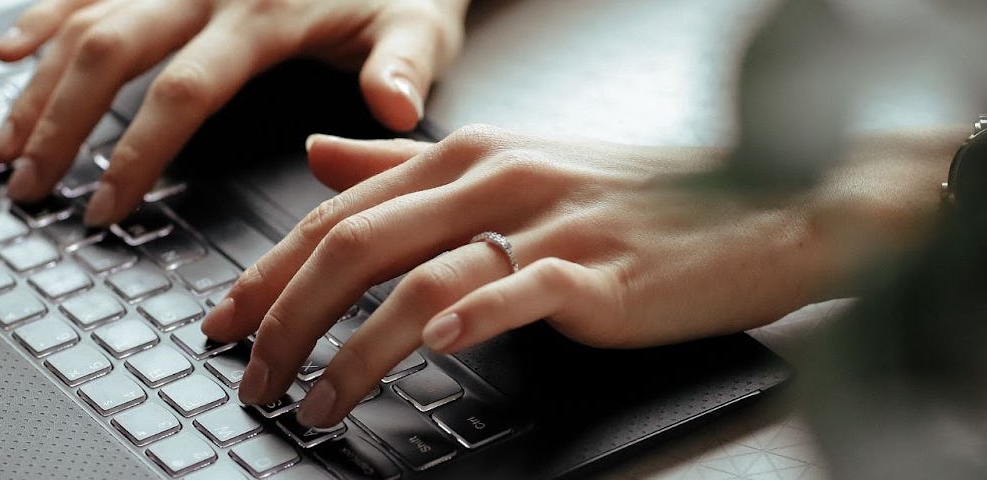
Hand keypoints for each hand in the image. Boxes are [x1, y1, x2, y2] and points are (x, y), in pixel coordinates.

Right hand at [0, 0, 468, 224]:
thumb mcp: (423, 24)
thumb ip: (404, 69)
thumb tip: (391, 110)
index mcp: (263, 13)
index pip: (183, 90)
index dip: (136, 153)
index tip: (103, 208)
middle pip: (109, 53)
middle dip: (58, 125)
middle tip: (26, 188)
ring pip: (86, 19)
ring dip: (37, 83)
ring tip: (2, 147)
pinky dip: (44, 15)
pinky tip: (7, 52)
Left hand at [201, 125, 956, 427]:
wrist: (765, 200)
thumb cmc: (636, 193)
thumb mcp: (511, 163)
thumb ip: (405, 163)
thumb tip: (316, 153)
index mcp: (466, 153)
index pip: (336, 212)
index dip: (267, 270)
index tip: (222, 320)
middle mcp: (495, 177)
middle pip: (354, 245)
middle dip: (284, 317)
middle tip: (249, 373)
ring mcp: (547, 222)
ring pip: (417, 280)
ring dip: (351, 350)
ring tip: (316, 401)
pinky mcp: (598, 270)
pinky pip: (519, 291)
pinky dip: (468, 321)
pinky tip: (430, 354)